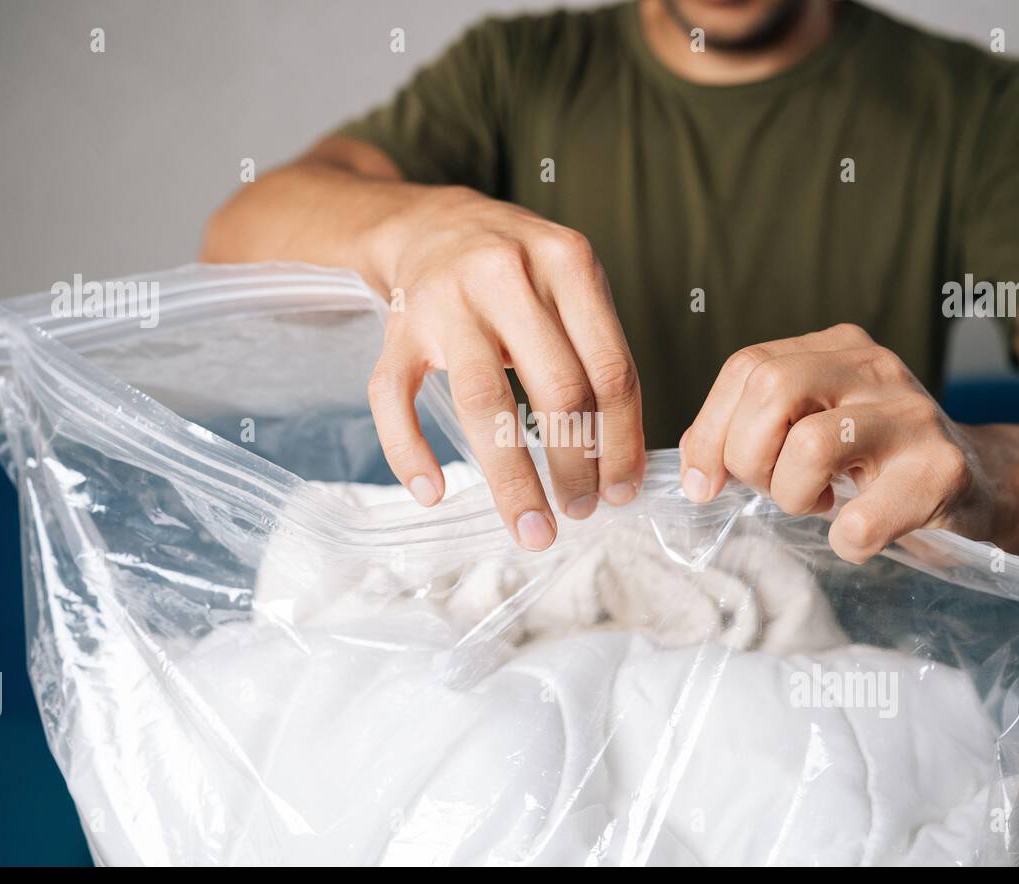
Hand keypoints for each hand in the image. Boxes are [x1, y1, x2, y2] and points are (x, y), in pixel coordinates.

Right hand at [364, 186, 645, 549]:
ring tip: (531, 527)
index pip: (609, 370)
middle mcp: (506, 274)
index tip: (622, 491)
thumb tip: (623, 460)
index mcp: (567, 263)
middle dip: (575, 466)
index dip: (621, 442)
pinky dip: (409, 450)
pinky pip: (395, 397)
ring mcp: (446, 300)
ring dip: (512, 478)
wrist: (433, 222)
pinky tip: (433, 492)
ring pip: (483, 402)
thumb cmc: (519, 271)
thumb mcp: (572, 284)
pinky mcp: (397, 325)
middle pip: (556, 390)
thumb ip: (598, 352)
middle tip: (580, 512)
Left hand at [679, 324, 1015, 562]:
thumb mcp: (815, 422)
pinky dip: (845, 540)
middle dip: (748, 457)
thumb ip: (753, 426)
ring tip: (817, 503)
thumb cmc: (878, 458)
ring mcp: (913, 415)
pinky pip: (861, 518)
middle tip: (771, 488)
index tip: (703, 483)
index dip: (709, 430)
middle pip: (771, 390)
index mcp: (836, 349)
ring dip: (793, 496)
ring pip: (810, 444)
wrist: (980, 481)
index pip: (746, 366)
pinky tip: (856, 534)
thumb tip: (694, 464)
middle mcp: (875, 368)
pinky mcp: (942, 471)